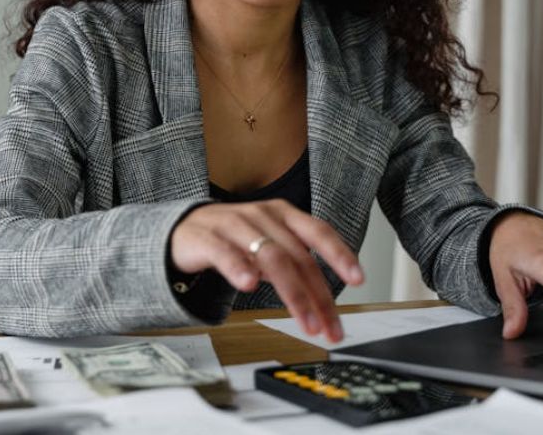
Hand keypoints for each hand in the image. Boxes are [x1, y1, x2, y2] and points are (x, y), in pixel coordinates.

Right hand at [169, 199, 363, 342]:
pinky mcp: (207, 238)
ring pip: (270, 257)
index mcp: (283, 216)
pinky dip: (239, 268)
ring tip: (304, 320)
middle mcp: (263, 216)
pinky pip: (226, 253)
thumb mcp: (270, 246)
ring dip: (292, 293)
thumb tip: (325, 300)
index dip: (340, 254)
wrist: (183, 230)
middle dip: (318, 296)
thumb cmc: (233, 239)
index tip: (359, 279)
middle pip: (298, 256)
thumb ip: (296, 265)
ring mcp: (234, 225)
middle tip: (328, 327)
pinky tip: (249, 285)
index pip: (318, 232)